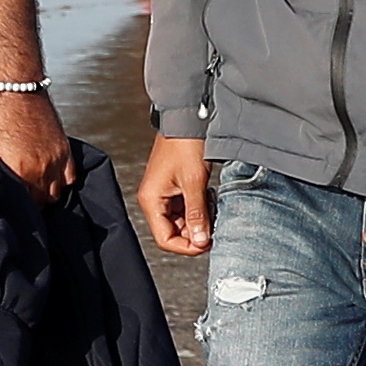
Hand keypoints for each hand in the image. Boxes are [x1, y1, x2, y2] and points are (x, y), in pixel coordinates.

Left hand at [0, 86, 73, 199]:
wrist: (16, 90)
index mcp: (17, 170)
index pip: (21, 205)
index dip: (14, 209)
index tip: (9, 208)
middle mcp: (40, 168)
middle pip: (40, 203)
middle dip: (29, 204)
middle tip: (20, 202)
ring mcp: (55, 160)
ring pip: (55, 194)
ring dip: (45, 195)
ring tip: (34, 192)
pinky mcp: (64, 150)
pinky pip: (69, 178)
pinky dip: (60, 182)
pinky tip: (49, 179)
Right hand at [140, 134, 215, 255]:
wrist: (186, 118)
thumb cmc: (184, 144)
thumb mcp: (194, 182)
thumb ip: (197, 214)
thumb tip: (200, 240)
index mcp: (151, 200)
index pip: (165, 239)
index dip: (186, 246)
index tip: (206, 243)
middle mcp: (153, 199)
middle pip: (173, 232)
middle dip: (195, 232)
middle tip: (213, 225)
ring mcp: (163, 194)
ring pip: (181, 221)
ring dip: (198, 220)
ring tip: (211, 207)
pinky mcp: (173, 188)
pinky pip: (185, 208)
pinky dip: (198, 209)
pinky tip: (208, 199)